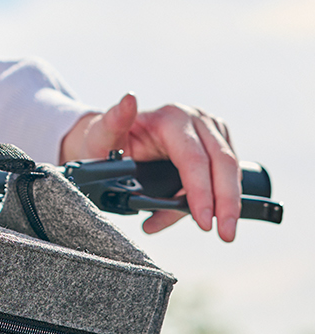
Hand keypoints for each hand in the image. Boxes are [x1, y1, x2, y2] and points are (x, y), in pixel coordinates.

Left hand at [59, 94, 239, 241]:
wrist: (113, 139)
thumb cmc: (105, 141)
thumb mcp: (101, 134)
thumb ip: (114, 120)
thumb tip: (129, 99)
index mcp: (170, 117)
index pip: (193, 159)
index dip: (200, 192)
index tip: (203, 221)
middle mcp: (194, 118)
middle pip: (223, 162)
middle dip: (227, 203)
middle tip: (225, 234)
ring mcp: (209, 128)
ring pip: (230, 167)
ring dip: (228, 202)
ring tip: (220, 231)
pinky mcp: (216, 141)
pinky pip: (226, 171)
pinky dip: (220, 196)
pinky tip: (208, 215)